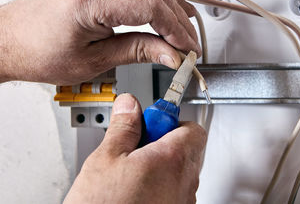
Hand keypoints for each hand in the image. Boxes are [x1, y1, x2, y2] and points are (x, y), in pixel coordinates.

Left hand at [0, 0, 199, 87]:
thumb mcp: (92, 60)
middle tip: (189, 45)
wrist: (7, 40)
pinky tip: (161, 12)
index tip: (188, 49)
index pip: (152, 6)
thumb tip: (168, 54)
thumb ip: (136, 51)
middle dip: (179, 20)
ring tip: (183, 31)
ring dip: (169, 7)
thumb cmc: (36, 52)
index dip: (177, 29)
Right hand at [64, 93, 205, 203]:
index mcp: (172, 160)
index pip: (192, 129)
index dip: (171, 121)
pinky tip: (135, 190)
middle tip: (137, 146)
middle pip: (187, 149)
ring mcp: (182, 203)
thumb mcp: (106, 159)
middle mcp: (184, 183)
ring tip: (131, 171)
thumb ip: (123, 127)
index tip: (152, 122)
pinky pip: (175, 193)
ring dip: (161, 165)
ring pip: (181, 172)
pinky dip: (160, 186)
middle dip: (163, 142)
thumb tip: (129, 106)